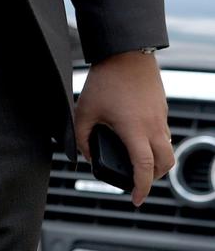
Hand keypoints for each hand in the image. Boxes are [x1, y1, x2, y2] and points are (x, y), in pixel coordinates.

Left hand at [75, 50, 173, 206]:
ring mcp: (160, 116)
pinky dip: (157, 142)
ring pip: (167, 148)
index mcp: (135, 130)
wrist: (125, 51)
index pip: (144, 169)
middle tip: (139, 181)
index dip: (141, 188)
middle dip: (154, 178)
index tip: (135, 199)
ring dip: (158, 160)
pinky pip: (164, 132)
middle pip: (165, 164)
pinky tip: (140, 137)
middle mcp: (153, 126)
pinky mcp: (161, 106)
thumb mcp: (85, 109)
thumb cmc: (105, 79)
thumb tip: (87, 156)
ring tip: (140, 161)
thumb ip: (82, 137)